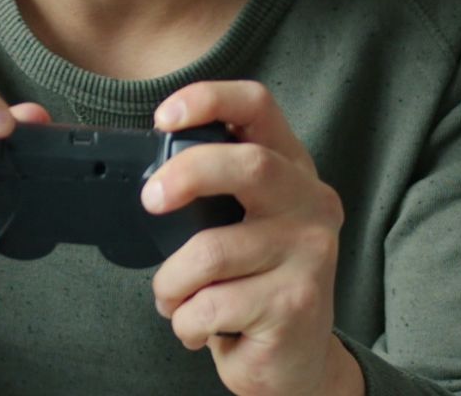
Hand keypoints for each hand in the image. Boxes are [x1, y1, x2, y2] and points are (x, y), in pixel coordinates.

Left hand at [146, 81, 360, 395]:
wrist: (296, 364)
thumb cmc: (255, 284)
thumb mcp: (242, 225)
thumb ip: (214, 192)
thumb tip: (148, 178)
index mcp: (292, 170)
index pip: (259, 106)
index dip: (209, 98)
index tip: (164, 117)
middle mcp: (312, 204)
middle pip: (250, 165)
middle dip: (187, 175)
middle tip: (151, 200)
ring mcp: (311, 255)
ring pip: (212, 251)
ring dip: (172, 282)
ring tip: (176, 298)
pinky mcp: (297, 305)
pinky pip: (211, 305)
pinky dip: (186, 322)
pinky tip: (200, 328)